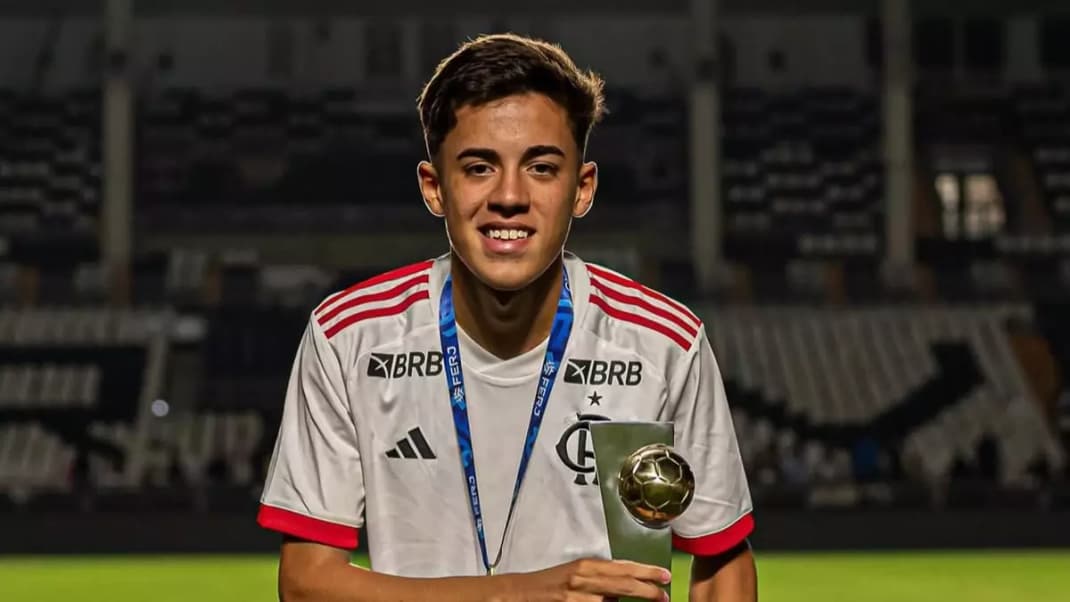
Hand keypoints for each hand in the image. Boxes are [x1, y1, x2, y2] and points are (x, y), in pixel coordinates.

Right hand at [504, 557, 670, 601]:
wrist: (518, 594)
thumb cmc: (549, 585)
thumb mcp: (576, 575)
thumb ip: (599, 580)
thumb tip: (622, 590)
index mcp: (587, 566)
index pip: (623, 567)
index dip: (646, 572)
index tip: (665, 576)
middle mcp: (583, 578)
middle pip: (624, 584)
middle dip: (648, 590)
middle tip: (665, 596)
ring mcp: (577, 596)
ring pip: (611, 601)